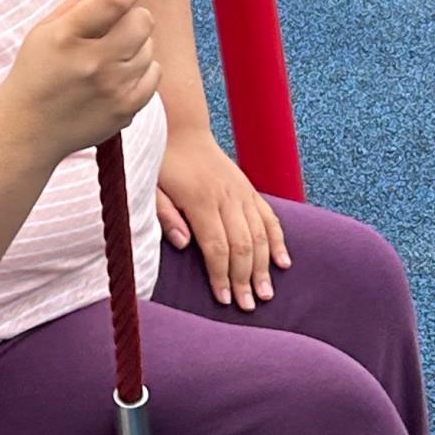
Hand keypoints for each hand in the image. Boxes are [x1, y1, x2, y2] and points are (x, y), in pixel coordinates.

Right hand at [5, 0, 161, 163]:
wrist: (27, 130)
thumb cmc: (35, 74)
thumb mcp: (41, 33)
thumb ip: (76, 7)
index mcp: (66, 38)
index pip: (112, 1)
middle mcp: (92, 63)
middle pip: (142, 22)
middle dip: (134, 16)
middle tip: (120, 25)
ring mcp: (112, 89)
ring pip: (149, 47)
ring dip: (136, 44)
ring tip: (113, 55)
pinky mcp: (125, 110)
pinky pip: (154, 75)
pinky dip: (143, 69)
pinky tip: (122, 73)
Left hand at [156, 130, 290, 311]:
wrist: (180, 128)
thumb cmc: (161, 161)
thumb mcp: (150, 187)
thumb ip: (165, 215)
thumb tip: (183, 245)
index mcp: (200, 200)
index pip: (216, 246)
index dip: (221, 275)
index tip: (224, 299)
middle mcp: (227, 197)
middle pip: (242, 245)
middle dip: (246, 279)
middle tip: (247, 306)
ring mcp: (242, 193)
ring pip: (260, 235)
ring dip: (264, 267)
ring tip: (266, 294)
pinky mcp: (249, 189)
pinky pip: (270, 218)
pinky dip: (278, 241)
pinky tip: (283, 263)